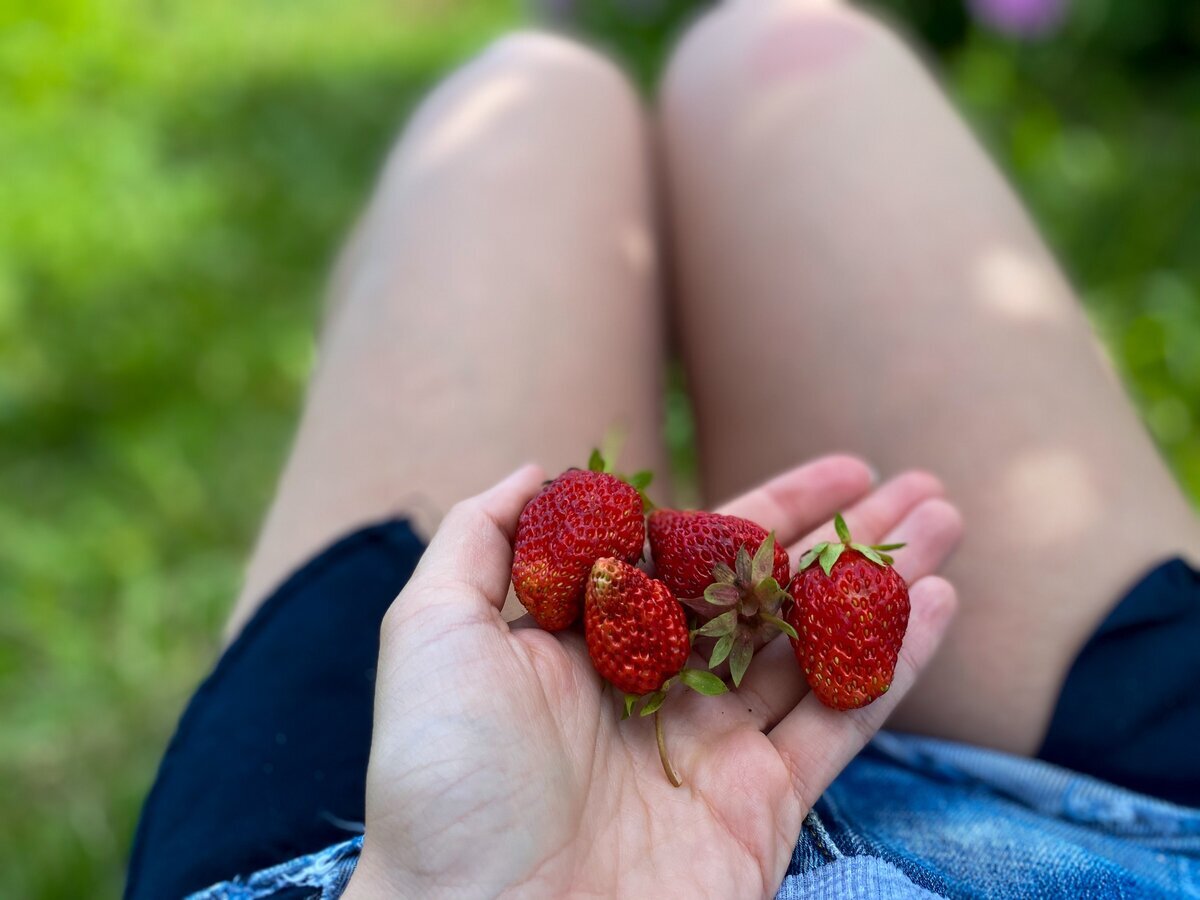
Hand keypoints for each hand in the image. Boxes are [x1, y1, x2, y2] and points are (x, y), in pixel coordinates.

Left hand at [344, 457, 959, 898]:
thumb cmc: (442, 779)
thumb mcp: (431, 630)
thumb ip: (483, 539)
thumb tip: (541, 469)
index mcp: (592, 645)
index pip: (695, 556)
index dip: (767, 510)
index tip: (833, 472)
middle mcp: (658, 692)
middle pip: (771, 598)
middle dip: (846, 540)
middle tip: (916, 484)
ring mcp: (713, 751)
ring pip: (817, 650)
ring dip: (887, 586)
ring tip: (949, 520)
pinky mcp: (759, 810)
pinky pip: (839, 723)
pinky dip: (893, 666)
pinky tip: (939, 602)